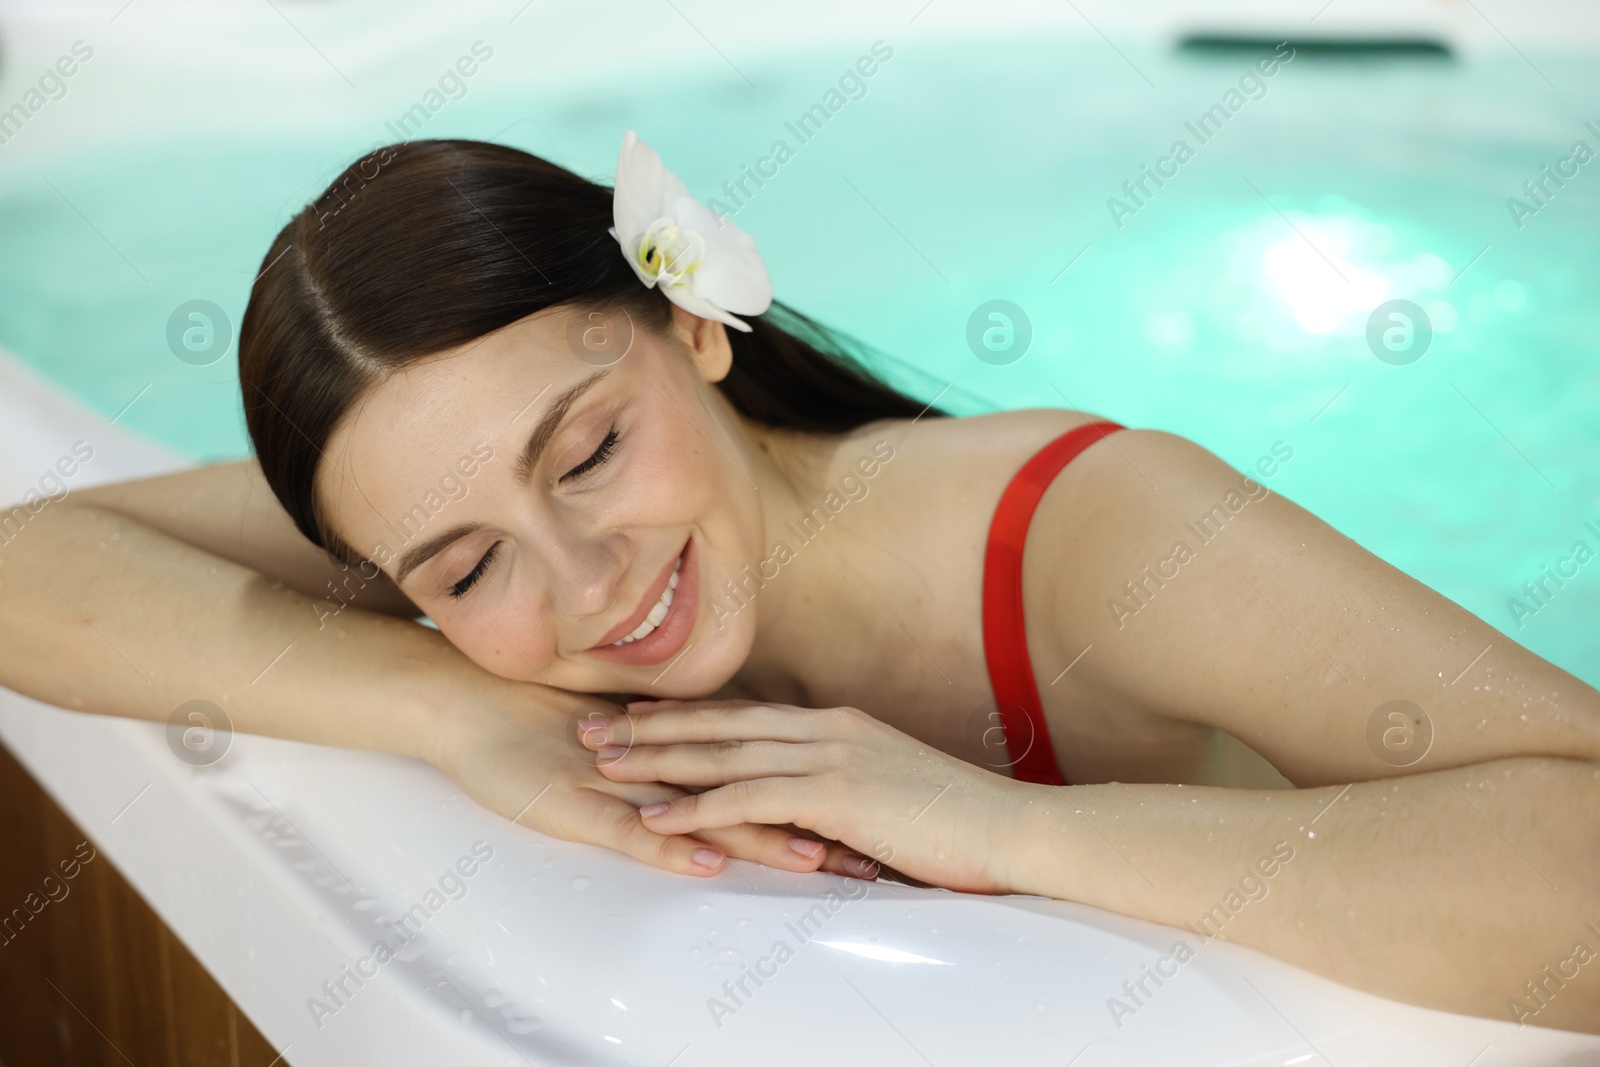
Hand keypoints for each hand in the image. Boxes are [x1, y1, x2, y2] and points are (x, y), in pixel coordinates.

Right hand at [431, 688, 872, 878]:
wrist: (463, 701)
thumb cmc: (534, 728)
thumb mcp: (616, 749)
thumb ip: (667, 761)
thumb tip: (722, 776)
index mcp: (678, 750)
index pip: (761, 774)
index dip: (817, 796)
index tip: (872, 818)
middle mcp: (662, 763)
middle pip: (752, 795)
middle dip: (814, 825)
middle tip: (874, 850)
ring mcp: (623, 781)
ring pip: (704, 813)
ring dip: (762, 835)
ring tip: (816, 858)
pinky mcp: (578, 804)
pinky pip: (630, 830)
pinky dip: (670, 845)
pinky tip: (706, 859)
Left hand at [577, 699, 1031, 893]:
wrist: (1008, 828)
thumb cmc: (957, 820)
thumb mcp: (892, 788)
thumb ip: (847, 784)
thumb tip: (817, 804)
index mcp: (839, 724)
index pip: (747, 714)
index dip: (689, 713)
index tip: (640, 712)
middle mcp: (826, 728)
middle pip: (722, 723)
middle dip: (653, 725)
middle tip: (594, 727)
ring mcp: (830, 756)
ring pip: (724, 753)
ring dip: (659, 759)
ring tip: (605, 764)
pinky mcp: (834, 794)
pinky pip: (748, 798)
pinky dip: (697, 807)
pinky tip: (659, 818)